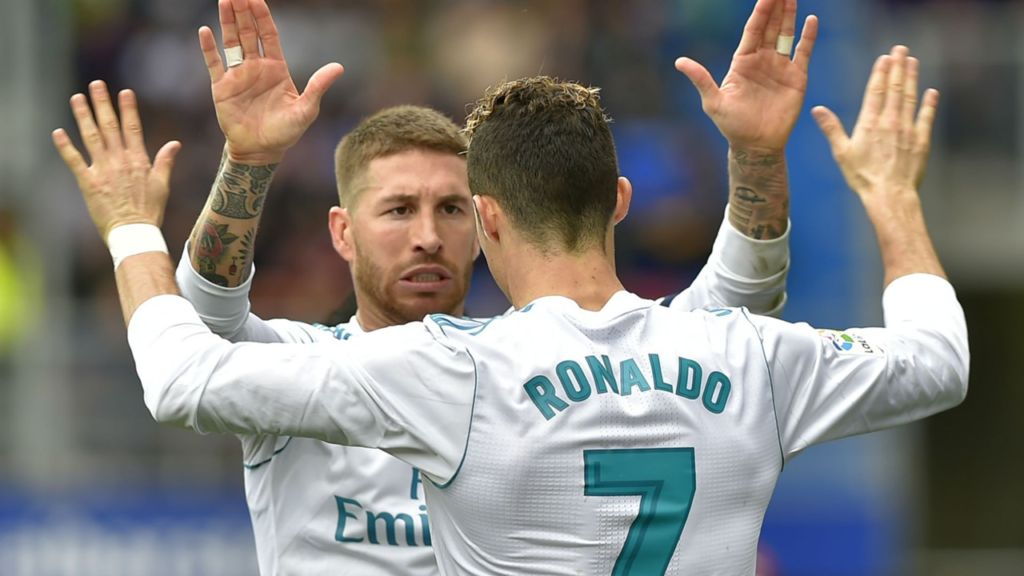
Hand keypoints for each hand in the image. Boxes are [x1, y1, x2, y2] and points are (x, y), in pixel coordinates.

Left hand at [52, 81, 180, 241]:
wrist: (135, 232)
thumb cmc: (150, 211)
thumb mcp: (162, 185)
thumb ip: (165, 162)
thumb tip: (175, 144)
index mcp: (139, 160)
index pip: (133, 128)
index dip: (128, 109)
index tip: (124, 92)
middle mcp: (120, 161)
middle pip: (110, 126)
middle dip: (103, 104)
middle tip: (96, 84)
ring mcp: (104, 170)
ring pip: (92, 137)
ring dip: (83, 116)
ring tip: (77, 98)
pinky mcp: (89, 182)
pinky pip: (75, 161)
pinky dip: (66, 147)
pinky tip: (58, 132)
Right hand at [199, 0, 343, 163]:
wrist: (261, 150)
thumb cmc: (286, 132)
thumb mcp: (306, 110)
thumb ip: (318, 87)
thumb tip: (339, 67)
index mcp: (276, 68)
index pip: (269, 35)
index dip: (262, 17)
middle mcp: (256, 67)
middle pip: (249, 33)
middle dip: (243, 12)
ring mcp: (238, 76)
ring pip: (231, 42)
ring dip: (227, 22)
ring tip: (224, 0)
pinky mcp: (222, 88)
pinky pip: (214, 63)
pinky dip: (208, 48)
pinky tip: (205, 31)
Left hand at [676, 0, 817, 151]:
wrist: (755, 145)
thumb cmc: (732, 125)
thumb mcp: (713, 102)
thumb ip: (701, 79)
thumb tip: (679, 61)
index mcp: (742, 61)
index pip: (753, 30)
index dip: (760, 11)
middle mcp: (762, 60)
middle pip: (770, 27)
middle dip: (776, 7)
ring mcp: (780, 67)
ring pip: (786, 35)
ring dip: (790, 15)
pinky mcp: (796, 78)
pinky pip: (803, 53)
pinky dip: (808, 37)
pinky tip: (811, 20)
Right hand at [812, 46, 937, 201]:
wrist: (889, 195)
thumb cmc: (862, 176)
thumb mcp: (841, 153)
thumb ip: (831, 128)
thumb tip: (817, 109)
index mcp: (870, 124)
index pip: (876, 91)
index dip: (881, 73)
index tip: (885, 58)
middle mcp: (890, 122)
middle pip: (895, 88)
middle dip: (898, 67)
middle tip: (901, 49)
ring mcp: (908, 129)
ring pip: (911, 97)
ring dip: (912, 78)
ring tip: (913, 62)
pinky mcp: (921, 140)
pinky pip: (926, 117)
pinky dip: (929, 103)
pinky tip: (931, 92)